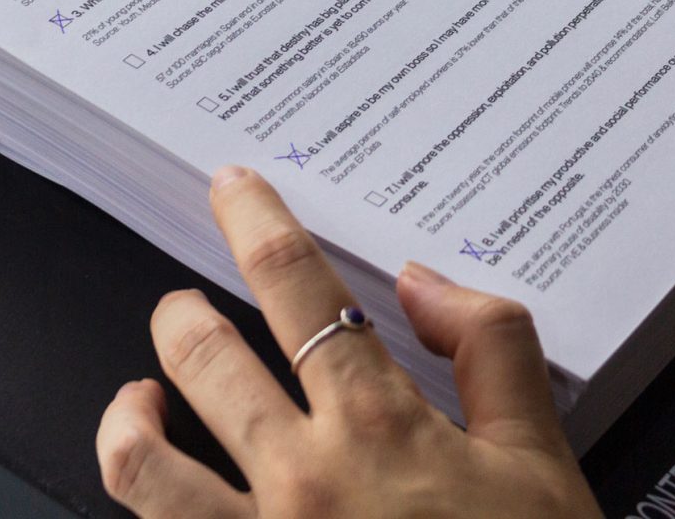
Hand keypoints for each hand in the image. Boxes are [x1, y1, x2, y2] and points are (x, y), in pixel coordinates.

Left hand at [96, 166, 603, 517]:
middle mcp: (300, 482)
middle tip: (182, 302)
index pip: (299, 288)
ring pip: (143, 462)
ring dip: (130, 412)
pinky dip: (143, 508)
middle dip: (182, 311)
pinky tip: (158, 501)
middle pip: (202, 357)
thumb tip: (428, 281)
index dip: (257, 221)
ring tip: (138, 396)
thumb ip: (493, 351)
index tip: (233, 189)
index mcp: (377, 428)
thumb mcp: (544, 464)